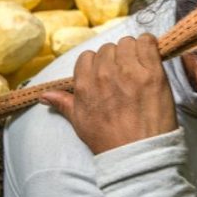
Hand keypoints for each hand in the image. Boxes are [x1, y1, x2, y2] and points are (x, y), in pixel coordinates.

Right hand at [40, 34, 176, 154]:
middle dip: (115, 59)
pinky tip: (150, 58)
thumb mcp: (80, 122)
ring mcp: (129, 70)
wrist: (138, 154)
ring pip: (127, 43)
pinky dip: (149, 45)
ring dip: (132, 52)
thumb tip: (44, 96)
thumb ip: (63, 103)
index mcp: (85, 83)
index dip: (98, 65)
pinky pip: (148, 42)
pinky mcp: (152, 72)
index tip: (106, 76)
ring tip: (138, 68)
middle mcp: (105, 72)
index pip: (87, 57)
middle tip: (124, 76)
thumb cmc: (108, 140)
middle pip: (108, 49)